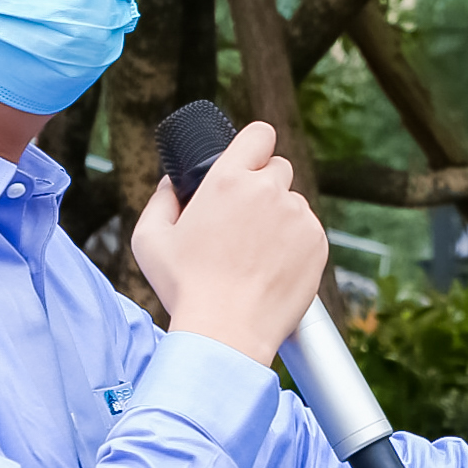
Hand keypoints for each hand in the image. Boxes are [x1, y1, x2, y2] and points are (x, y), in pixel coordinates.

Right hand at [129, 119, 329, 365]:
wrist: (228, 333)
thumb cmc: (186, 288)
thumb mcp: (149, 240)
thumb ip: (161, 200)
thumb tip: (172, 184)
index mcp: (228, 181)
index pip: (259, 134)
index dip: (254, 146)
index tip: (250, 160)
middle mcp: (269, 191)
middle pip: (278, 167)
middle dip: (263, 185)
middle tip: (244, 220)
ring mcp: (298, 217)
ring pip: (293, 202)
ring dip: (279, 216)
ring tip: (254, 253)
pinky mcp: (318, 244)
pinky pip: (309, 230)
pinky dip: (295, 243)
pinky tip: (272, 267)